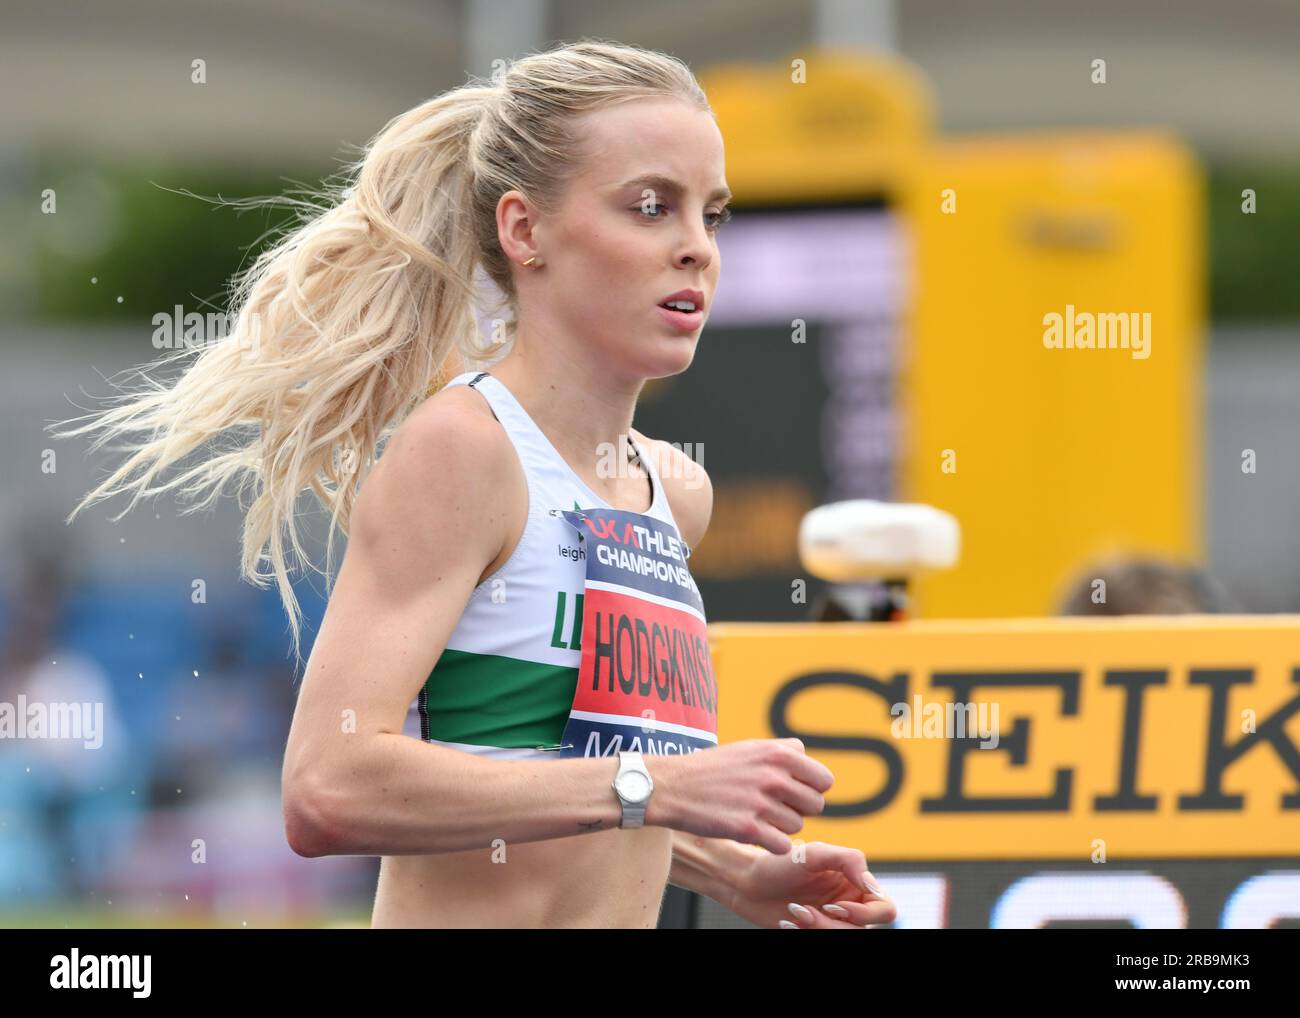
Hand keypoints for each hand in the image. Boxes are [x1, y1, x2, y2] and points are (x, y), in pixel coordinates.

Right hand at [645, 738, 833, 853]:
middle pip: (815, 805)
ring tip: (758, 817)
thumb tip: (810, 762)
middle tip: (774, 809)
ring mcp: (761, 803)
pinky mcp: (748, 829)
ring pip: (798, 827)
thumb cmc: (712, 768)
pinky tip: (754, 835)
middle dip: (798, 810)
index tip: (793, 794)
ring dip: (782, 827)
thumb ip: (783, 752)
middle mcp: (773, 776)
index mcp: (778, 753)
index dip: (811, 790)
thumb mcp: (750, 748)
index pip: (824, 780)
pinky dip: (772, 845)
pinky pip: (783, 846)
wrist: (673, 786)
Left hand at [726, 840, 896, 928]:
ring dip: (816, 929)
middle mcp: (849, 905)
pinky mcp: (815, 933)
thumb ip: (850, 860)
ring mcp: (832, 922)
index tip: (835, 905)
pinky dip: (804, 934)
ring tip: (793, 912)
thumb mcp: (814, 853)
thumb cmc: (780, 863)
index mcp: (856, 885)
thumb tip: (872, 887)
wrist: (747, 882)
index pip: (885, 909)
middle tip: (804, 910)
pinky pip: (821, 942)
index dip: (865, 913)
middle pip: (864, 930)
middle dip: (833, 925)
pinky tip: (787, 922)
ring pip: (842, 937)